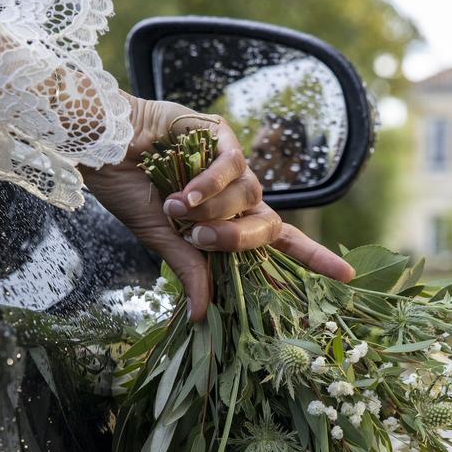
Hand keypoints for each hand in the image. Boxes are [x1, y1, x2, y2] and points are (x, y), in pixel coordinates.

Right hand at [83, 93, 353, 321]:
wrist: (104, 148)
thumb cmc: (130, 190)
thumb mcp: (161, 240)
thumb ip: (190, 270)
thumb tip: (199, 317)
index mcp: (228, 222)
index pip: (282, 242)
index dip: (314, 257)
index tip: (347, 277)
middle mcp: (238, 195)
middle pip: (268, 224)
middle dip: (238, 238)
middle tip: (200, 238)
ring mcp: (232, 163)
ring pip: (250, 195)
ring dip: (212, 209)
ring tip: (174, 205)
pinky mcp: (221, 134)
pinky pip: (234, 165)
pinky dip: (211, 184)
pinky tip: (184, 191)